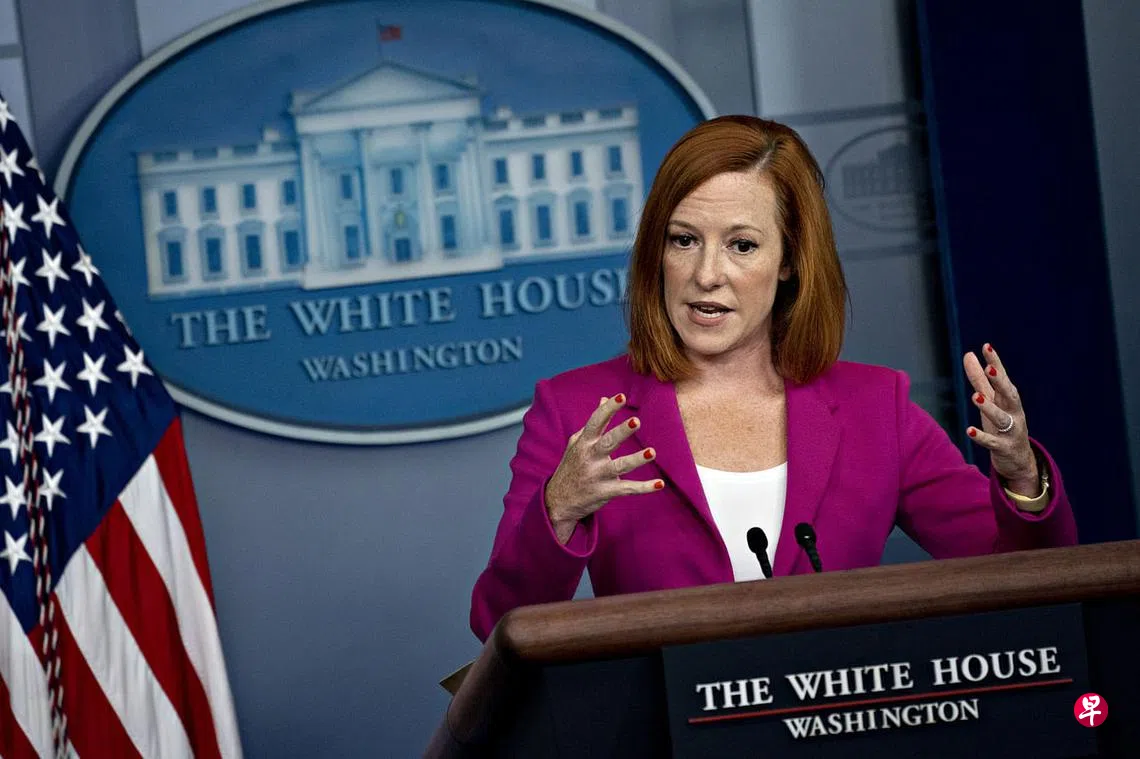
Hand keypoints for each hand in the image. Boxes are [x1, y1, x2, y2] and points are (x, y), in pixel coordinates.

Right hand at [545, 393, 662, 542]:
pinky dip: (644, 488)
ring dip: (636, 460)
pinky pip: (627, 489)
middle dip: (622, 431)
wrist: (558, 501)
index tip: (621, 396)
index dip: (608, 409)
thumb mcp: (577, 443)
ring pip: (619, 466)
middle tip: (636, 421)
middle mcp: (590, 457)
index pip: (596, 422)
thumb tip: (604, 398)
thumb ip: (594, 422)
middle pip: (608, 442)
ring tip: (651, 452)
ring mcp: (598, 476)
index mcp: (584, 442)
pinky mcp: (605, 492)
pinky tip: (659, 484)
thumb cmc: (572, 466)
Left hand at [963, 343, 1039, 495]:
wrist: (1019, 460)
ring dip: (989, 407)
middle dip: (1000, 381)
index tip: (986, 346)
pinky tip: (969, 431)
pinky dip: (982, 437)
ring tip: (976, 396)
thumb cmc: (1002, 425)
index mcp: (1008, 399)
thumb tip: (968, 354)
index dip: (995, 362)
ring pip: (1001, 418)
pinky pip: (993, 442)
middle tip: (989, 368)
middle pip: (1008, 394)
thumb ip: (979, 379)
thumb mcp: (991, 401)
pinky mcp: (1004, 448)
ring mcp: (1011, 431)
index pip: (1002, 378)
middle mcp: (1013, 412)